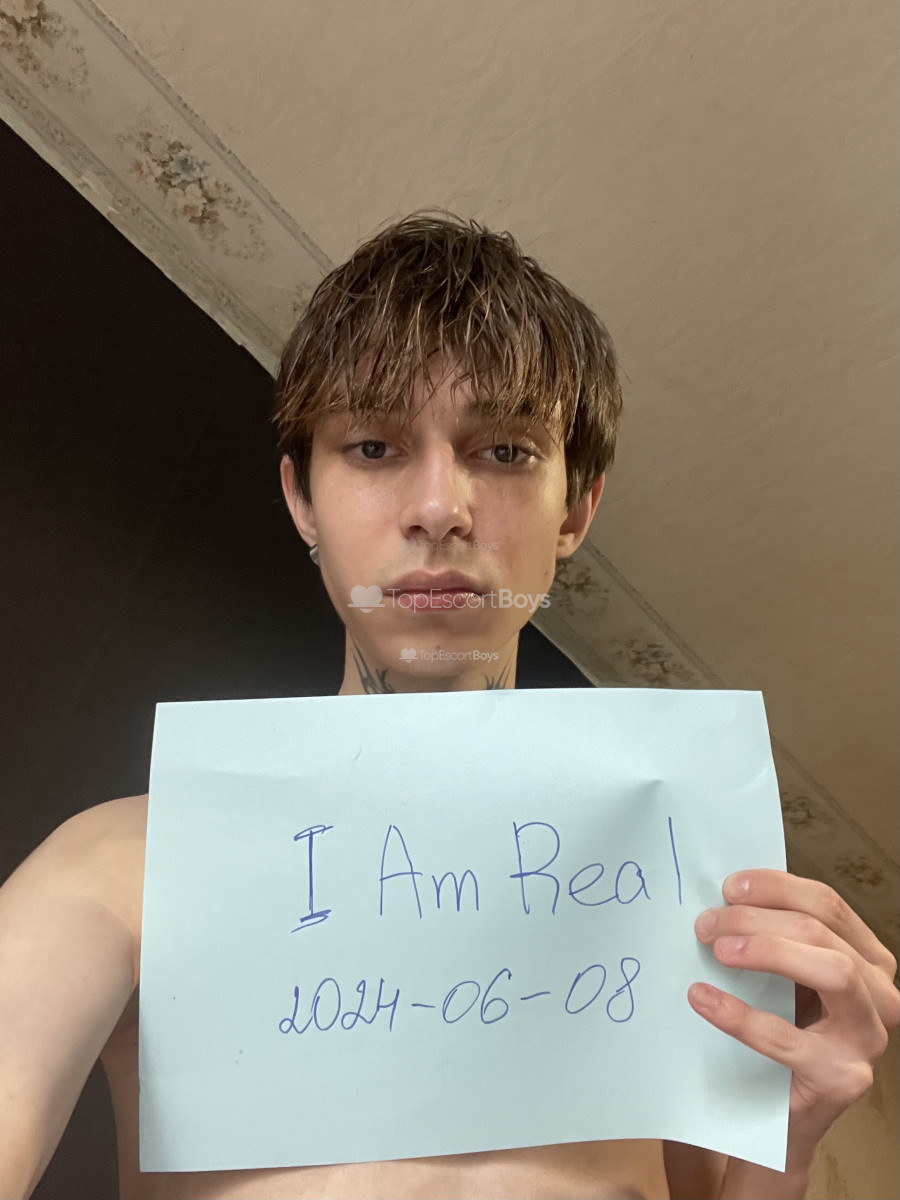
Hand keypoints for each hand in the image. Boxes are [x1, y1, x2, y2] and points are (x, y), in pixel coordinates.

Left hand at [689, 868, 898, 1150]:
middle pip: (822, 932)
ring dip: (767, 951)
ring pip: (832, 971)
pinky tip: (704, 999)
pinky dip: (740, 1014)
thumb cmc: (781, 1033)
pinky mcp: (844, 1078)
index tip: (729, 887)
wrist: (776, 1118)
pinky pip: (789, 1038)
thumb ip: (772, 938)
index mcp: (867, 959)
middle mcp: (879, 994)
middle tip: (707, 924)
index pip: (827, 905)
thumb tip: (724, 898)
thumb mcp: (784, 979)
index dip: (777, 888)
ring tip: (717, 950)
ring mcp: (868, 1038)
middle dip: (758, 919)